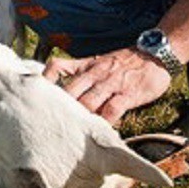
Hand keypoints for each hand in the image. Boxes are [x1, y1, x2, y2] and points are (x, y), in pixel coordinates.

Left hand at [43, 47, 171, 123]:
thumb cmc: (125, 61)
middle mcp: (94, 73)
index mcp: (85, 64)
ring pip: (88, 101)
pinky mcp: (127, 94)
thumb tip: (63, 90)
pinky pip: (112, 109)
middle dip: (59, 108)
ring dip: (79, 117)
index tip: (33, 95)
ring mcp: (110, 83)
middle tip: (48, 124)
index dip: (44, 80)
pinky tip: (99, 133)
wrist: (155, 53)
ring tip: (69, 133)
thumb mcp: (98, 60)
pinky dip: (105, 122)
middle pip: (70, 90)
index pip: (58, 66)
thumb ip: (81, 72)